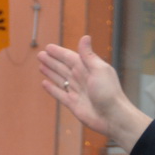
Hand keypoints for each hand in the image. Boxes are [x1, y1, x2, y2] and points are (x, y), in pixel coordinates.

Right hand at [37, 36, 153, 145]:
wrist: (113, 117)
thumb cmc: (109, 92)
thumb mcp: (99, 69)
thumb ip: (89, 55)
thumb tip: (85, 37)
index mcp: (89, 69)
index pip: (71, 57)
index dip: (59, 52)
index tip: (49, 47)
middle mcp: (82, 79)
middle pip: (64, 67)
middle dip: (52, 61)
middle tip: (40, 54)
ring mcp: (77, 91)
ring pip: (60, 79)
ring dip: (51, 72)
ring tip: (41, 65)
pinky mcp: (73, 103)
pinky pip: (59, 94)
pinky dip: (52, 89)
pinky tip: (44, 83)